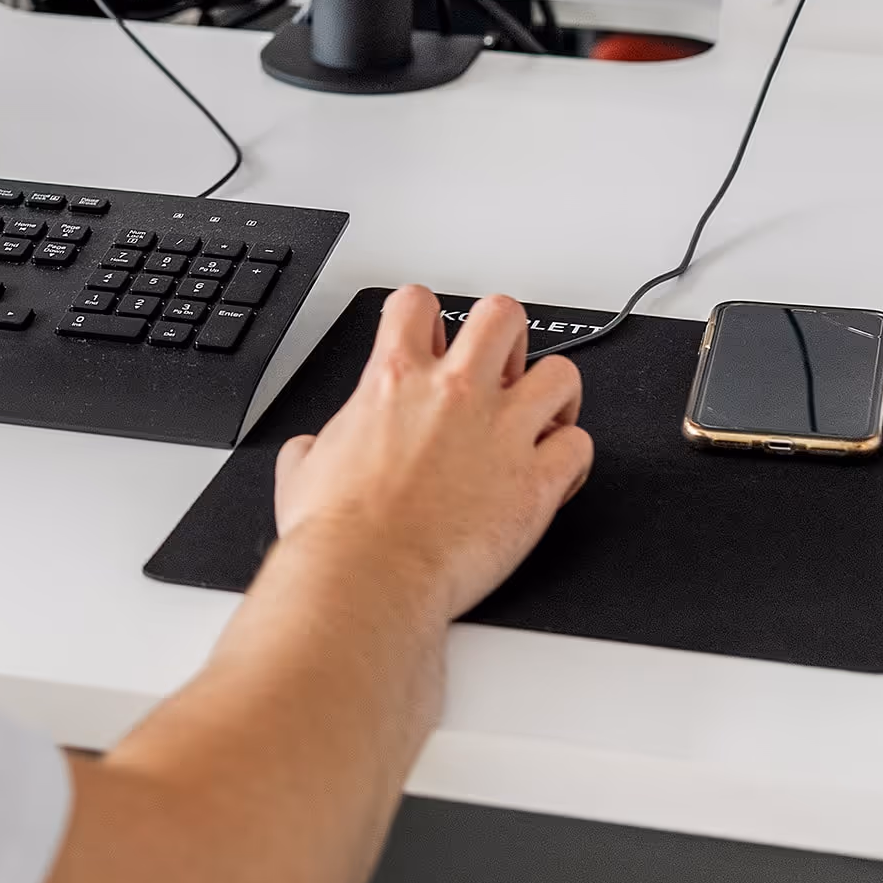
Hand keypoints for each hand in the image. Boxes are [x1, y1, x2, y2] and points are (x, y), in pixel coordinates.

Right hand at [271, 287, 591, 627]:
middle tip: (498, 370)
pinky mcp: (536, 482)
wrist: (366, 578)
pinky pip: (579, 446)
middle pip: (503, 315)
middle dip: (504, 339)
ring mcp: (501, 433)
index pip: (418, 303)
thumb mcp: (302, 470)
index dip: (427, 318)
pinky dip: (572, 458)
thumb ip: (313, 447)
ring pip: (561, 373)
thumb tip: (308, 452)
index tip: (431, 340)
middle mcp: (454, 392)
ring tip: (540, 418)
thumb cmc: (335, 533)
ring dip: (553, 394)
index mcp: (394, 379)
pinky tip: (554, 474)